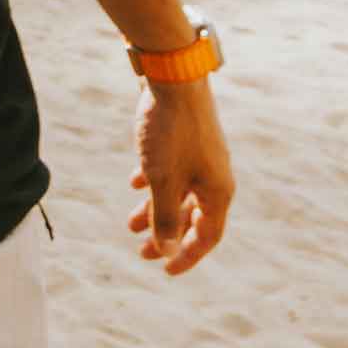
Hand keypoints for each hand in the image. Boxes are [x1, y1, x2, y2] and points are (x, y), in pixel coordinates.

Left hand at [130, 79, 233, 274]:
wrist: (173, 77)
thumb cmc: (170, 132)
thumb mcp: (163, 180)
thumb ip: (164, 216)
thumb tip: (164, 249)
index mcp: (217, 191)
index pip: (207, 236)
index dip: (186, 255)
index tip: (165, 270)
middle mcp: (214, 175)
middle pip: (192, 216)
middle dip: (166, 235)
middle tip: (141, 252)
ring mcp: (201, 155)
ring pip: (179, 192)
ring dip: (155, 209)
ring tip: (130, 224)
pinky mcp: (187, 138)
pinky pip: (172, 168)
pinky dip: (154, 179)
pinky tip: (134, 181)